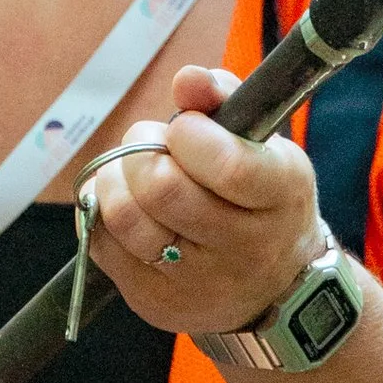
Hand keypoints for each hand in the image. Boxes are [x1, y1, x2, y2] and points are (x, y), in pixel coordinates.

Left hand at [82, 66, 329, 343]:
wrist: (274, 287)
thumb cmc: (263, 199)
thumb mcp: (263, 142)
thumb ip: (223, 98)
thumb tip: (186, 79)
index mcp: (280, 198)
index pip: (228, 168)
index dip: (190, 136)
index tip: (184, 126)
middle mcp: (244, 250)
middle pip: (163, 190)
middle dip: (143, 151)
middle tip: (153, 143)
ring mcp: (197, 284)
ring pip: (124, 218)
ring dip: (115, 180)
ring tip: (132, 172)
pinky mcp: (155, 302)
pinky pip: (101, 243)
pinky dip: (101, 211)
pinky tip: (126, 202)